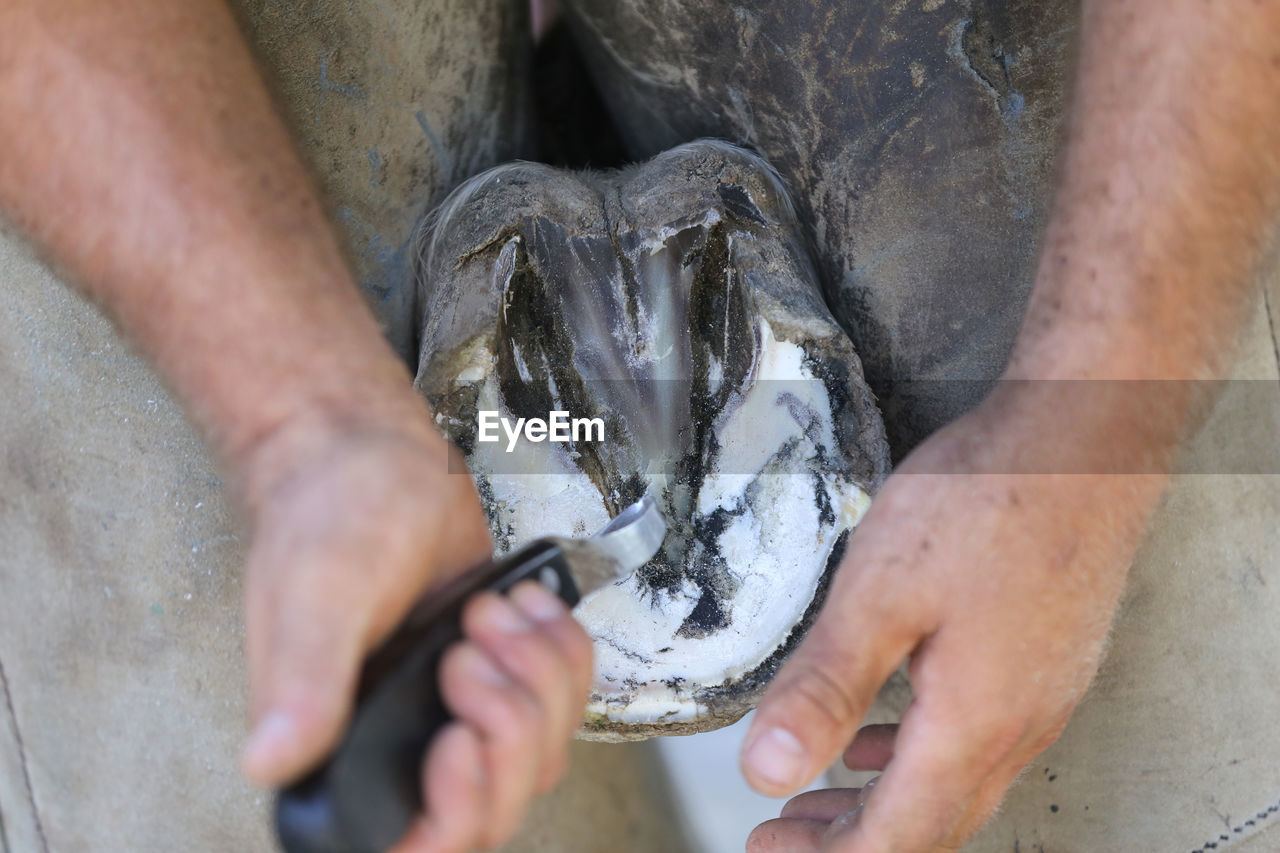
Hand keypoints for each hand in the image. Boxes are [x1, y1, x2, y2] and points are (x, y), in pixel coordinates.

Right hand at [235, 414, 593, 851]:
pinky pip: (563, 697)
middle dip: (508, 722)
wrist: (372, 453)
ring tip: (487, 612)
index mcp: (340, 743)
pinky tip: (523, 601)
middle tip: (469, 648)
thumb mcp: (314, 594)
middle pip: (498, 803)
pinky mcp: (501, 671)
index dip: (457, 810)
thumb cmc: (328, 512)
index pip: (416, 842)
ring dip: (537, 676)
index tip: (460, 738)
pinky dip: (562, 649)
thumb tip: (272, 761)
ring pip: (541, 751)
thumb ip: (302, 682)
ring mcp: (456, 708)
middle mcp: (399, 741)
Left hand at [740, 393, 1166, 851]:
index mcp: (972, 726)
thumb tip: (767, 771)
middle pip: (929, 825)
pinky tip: (886, 734)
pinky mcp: (1044, 662)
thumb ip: (825, 686)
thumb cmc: (987, 501)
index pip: (897, 838)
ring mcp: (1040, 697)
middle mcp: (1017, 729)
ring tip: (820, 803)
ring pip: (955, 787)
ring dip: (884, 806)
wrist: (1087, 438)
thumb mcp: (880, 591)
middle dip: (850, 842)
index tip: (766, 846)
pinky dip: (917, 760)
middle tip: (781, 836)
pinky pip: (978, 745)